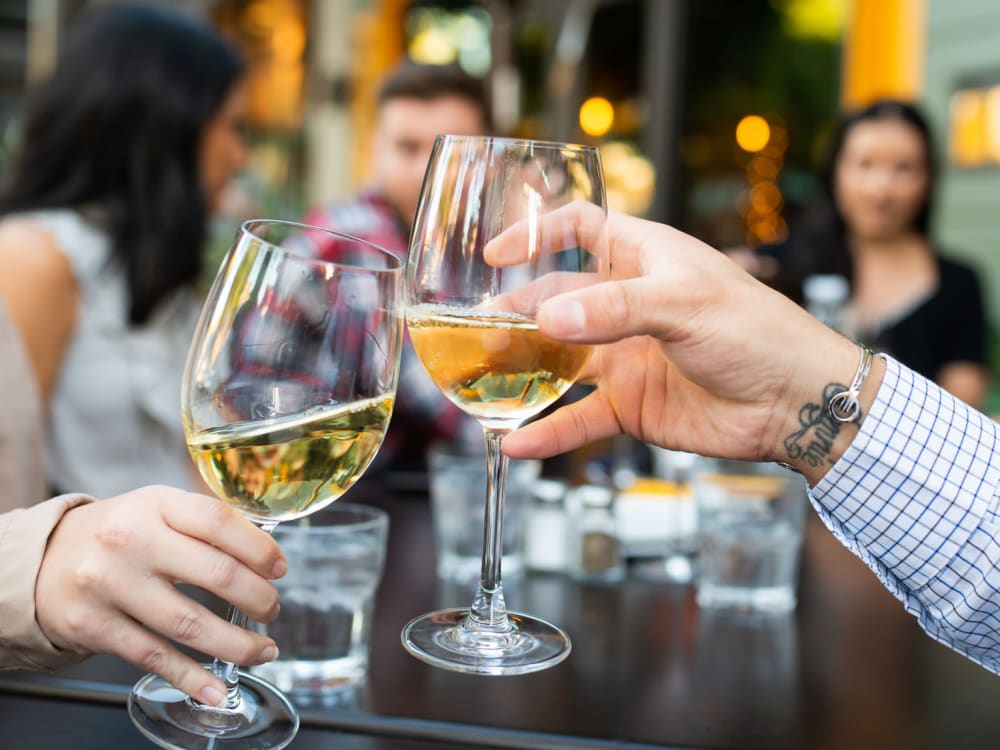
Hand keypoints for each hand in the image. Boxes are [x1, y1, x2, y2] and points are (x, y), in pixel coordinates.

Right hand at [35, 486, 285, 706]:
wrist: (43, 561)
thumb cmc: (120, 533)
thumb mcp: (157, 508)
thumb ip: (205, 522)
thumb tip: (266, 550)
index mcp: (156, 504)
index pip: (219, 521)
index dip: (260, 548)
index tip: (279, 568)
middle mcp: (131, 541)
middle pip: (217, 574)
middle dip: (258, 599)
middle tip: (272, 610)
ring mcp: (110, 585)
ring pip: (190, 624)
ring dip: (236, 644)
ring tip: (261, 650)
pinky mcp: (94, 626)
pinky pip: (154, 657)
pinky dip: (192, 677)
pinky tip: (216, 687)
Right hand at [496, 209, 882, 483]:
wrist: (795, 402)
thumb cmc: (757, 331)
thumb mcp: (685, 303)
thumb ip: (615, 308)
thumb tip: (547, 319)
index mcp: (644, 259)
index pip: (581, 230)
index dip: (538, 235)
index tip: (496, 254)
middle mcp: (628, 305)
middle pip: (555, 301)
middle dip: (516, 313)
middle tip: (477, 330)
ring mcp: (626, 357)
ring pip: (558, 362)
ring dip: (521, 371)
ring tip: (479, 381)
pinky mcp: (631, 406)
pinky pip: (579, 418)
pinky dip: (549, 431)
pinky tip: (517, 442)